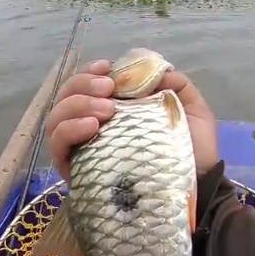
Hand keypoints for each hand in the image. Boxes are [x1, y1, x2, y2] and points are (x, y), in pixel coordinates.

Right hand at [45, 58, 219, 180]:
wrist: (198, 186)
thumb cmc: (191, 150)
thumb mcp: (191, 110)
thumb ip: (177, 85)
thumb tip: (154, 70)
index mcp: (114, 110)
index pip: (86, 85)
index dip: (89, 72)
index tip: (106, 68)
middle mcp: (92, 127)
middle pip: (66, 97)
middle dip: (82, 86)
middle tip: (108, 90)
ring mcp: (81, 149)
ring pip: (56, 118)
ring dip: (76, 105)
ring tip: (105, 110)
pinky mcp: (75, 171)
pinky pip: (58, 145)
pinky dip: (70, 130)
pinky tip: (92, 127)